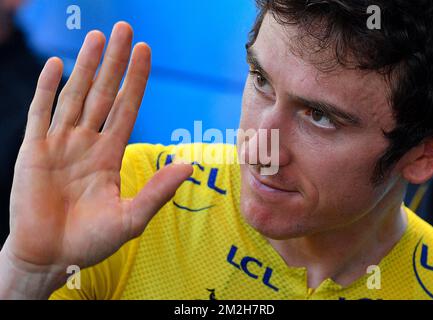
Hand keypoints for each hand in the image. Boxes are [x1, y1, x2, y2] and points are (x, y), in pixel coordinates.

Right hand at [3, 22, 192, 286]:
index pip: (127, 108)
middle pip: (103, 93)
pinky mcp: (32, 151)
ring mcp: (59, 144)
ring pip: (75, 95)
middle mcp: (87, 142)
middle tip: (124, 28)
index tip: (145, 51)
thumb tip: (190, 166)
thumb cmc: (91, 241)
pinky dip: (47, 88)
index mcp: (110, 154)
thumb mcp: (131, 218)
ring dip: (85, 66)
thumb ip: (157, 191)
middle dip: (113, 62)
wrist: (51, 257)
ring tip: (96, 36)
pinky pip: (40, 113)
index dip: (136, 80)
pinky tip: (57, 64)